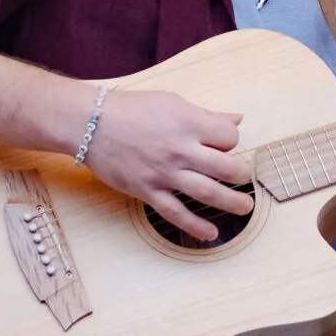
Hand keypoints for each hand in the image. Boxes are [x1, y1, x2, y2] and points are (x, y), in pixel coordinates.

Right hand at [77, 88, 252, 241]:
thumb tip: (236, 119)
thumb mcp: (173, 102)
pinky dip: (195, 226)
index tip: (224, 145)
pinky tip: (211, 233)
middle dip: (241, 176)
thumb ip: (207, 115)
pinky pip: (176, 213)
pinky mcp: (148, 191)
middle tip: (244, 180)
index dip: (231, 141)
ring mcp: (165, 173)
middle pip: (225, 168)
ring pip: (207, 193)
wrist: (92, 123)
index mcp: (189, 123)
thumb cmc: (132, 108)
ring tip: (244, 207)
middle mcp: (180, 150)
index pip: (229, 138)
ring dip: (231, 203)